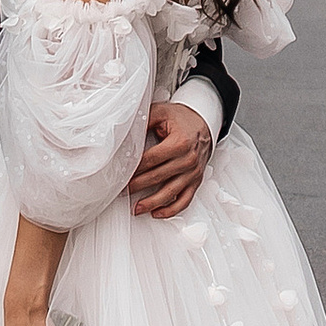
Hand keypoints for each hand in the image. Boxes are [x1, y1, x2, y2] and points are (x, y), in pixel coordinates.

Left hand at [128, 98, 212, 219]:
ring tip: (136, 208)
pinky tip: (158, 213)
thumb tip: (124, 130)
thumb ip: (144, 120)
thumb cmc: (182, 118)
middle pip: (158, 177)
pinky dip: (171, 210)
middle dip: (137, 186)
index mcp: (180, 142)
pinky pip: (184, 200)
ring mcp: (193, 172)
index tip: (120, 174)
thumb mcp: (161, 112)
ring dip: (152, 203)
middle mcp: (189, 159)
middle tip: (121, 191)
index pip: (151, 159)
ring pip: (170, 193)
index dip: (134, 168)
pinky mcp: (196, 180)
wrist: (204, 123)